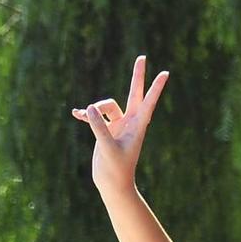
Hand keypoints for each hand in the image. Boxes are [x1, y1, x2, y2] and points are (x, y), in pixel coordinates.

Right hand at [73, 55, 168, 201]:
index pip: (148, 102)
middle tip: (142, 57)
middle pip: (134, 94)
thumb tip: (89, 108)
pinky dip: (87, 115)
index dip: (155, 87)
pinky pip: (95, 115)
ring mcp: (118, 125)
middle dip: (137, 76)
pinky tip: (75, 114)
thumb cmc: (116, 170)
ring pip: (106, 105)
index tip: (165, 73)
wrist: (112, 184)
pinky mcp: (106, 130)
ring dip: (95, 109)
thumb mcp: (107, 149)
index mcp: (137, 127)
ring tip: (83, 115)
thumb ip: (99, 128)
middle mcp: (130, 123)